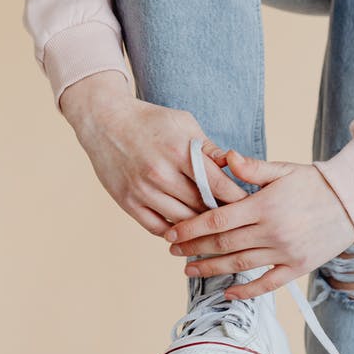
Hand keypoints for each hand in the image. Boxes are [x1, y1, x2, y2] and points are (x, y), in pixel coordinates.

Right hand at [64, 76, 248, 236]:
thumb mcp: (184, 123)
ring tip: (216, 230)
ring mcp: (142, 190)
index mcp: (179, 152)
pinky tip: (187, 231)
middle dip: (222, 215)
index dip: (236, 198)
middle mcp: (160, 174)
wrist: (104, 121)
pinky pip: (157, 228)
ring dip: (200, 227)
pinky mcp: (127, 202)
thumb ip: (208, 148)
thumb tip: (235, 166)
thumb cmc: (150, 120)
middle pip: (201, 206)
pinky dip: (174, 232)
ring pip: (181, 222)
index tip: (250, 206)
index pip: (217, 184)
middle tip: (238, 223)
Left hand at [164, 148, 353, 296]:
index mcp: (264, 205)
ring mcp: (285, 252)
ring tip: (189, 270)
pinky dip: (246, 291)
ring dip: (211, 269)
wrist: (353, 201)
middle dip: (193, 248)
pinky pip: (267, 284)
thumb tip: (223, 157)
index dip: (190, 228)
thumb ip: (251, 168)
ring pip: (239, 265)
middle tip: (173, 250)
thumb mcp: (283, 169)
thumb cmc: (315, 183)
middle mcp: (272, 232)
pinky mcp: (298, 267)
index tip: (170, 232)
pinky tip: (228, 293)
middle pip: (223, 244)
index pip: (217, 219)